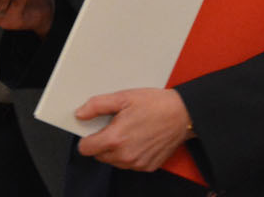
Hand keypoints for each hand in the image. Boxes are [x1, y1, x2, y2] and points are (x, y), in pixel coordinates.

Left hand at [75, 88, 193, 171]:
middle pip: (99, 156)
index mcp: (115, 138)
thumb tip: (80, 114)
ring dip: (116, 150)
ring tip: (129, 131)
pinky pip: (130, 164)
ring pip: (114, 161)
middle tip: (116, 126)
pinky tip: (139, 139)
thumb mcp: (123, 97)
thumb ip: (97, 105)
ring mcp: (137, 163)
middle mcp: (125, 155)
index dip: (86, 138)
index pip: (85, 149)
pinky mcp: (148, 166)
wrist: (182, 114)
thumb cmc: (156, 104)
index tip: (93, 131)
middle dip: (102, 142)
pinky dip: (131, 154)